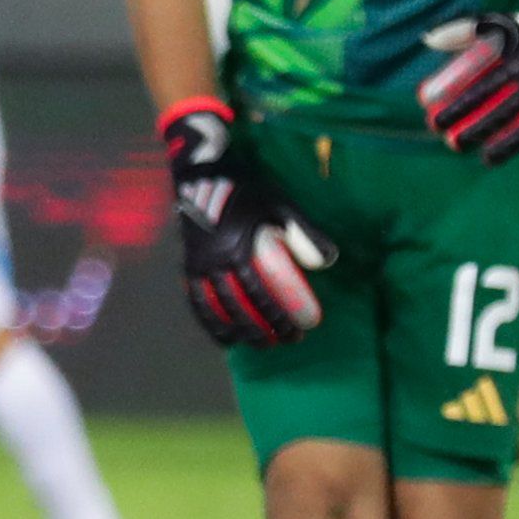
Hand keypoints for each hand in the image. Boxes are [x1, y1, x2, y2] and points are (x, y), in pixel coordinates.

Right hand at [163, 102, 327, 347]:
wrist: (203, 173)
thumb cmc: (247, 189)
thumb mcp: (280, 204)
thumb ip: (305, 231)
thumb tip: (330, 261)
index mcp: (237, 247)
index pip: (259, 294)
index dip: (278, 317)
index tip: (297, 331)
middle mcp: (214, 261)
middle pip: (238, 307)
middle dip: (262, 330)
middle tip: (284, 341)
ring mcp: (198, 264)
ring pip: (216, 308)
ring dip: (238, 330)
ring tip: (258, 345)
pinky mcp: (189, 264)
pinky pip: (196, 300)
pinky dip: (209, 322)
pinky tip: (224, 339)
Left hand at [417, 0, 518, 161]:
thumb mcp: (497, 23)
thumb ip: (462, 30)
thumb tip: (429, 40)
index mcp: (514, 57)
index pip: (479, 84)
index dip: (454, 100)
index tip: (430, 111)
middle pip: (497, 109)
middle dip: (468, 126)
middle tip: (444, 136)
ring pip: (517, 124)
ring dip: (494, 142)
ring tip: (467, 152)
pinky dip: (514, 146)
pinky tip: (492, 158)